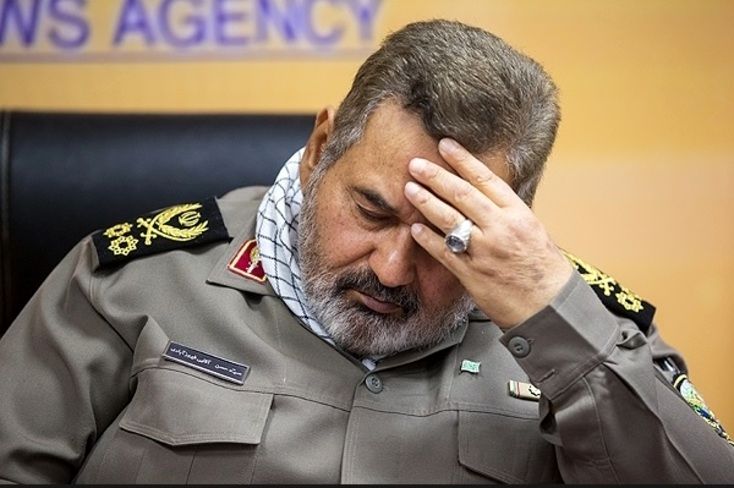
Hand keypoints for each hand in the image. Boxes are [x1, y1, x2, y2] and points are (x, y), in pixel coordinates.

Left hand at [404, 138, 572, 328]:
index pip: (485, 179)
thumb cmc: (542, 267)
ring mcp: (484, 251)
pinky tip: (414, 228)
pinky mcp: (472, 274)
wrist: (549, 305)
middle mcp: (500, 228)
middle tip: (415, 164)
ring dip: (426, 202)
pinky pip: (444, 252)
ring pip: (449, 220)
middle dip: (435, 176)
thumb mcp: (532, 228)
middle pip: (461, 195)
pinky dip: (427, 239)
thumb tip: (481, 192)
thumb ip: (506, 211)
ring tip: (409, 190)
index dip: (462, 160)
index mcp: (517, 213)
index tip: (445, 145)